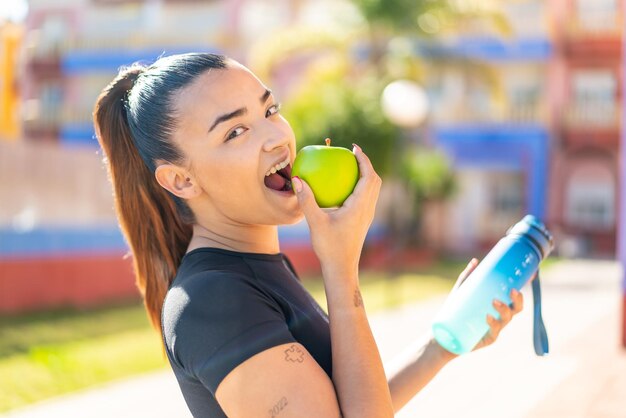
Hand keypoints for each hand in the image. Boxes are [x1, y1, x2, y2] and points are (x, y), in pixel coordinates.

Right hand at [291, 144, 380, 279]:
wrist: (342, 268)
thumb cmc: (329, 247)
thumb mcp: (315, 222)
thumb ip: (307, 200)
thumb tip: (298, 179)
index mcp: (360, 206)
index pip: (368, 176)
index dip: (364, 159)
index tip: (353, 147)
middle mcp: (368, 209)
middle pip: (375, 180)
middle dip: (367, 164)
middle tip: (352, 154)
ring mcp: (367, 216)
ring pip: (373, 190)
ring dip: (366, 175)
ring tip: (350, 167)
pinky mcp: (363, 221)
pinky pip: (366, 198)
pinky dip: (360, 187)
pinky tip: (343, 189)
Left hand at [452, 258, 525, 351]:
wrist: (447, 334)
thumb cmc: (457, 311)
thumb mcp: (462, 291)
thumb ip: (468, 276)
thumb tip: (475, 261)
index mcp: (499, 304)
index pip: (515, 294)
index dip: (526, 285)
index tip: (532, 274)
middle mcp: (501, 316)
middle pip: (517, 308)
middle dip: (518, 299)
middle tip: (512, 291)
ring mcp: (496, 328)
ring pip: (507, 318)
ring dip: (504, 309)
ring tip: (494, 301)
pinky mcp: (489, 338)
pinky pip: (494, 331)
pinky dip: (492, 323)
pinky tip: (487, 317)